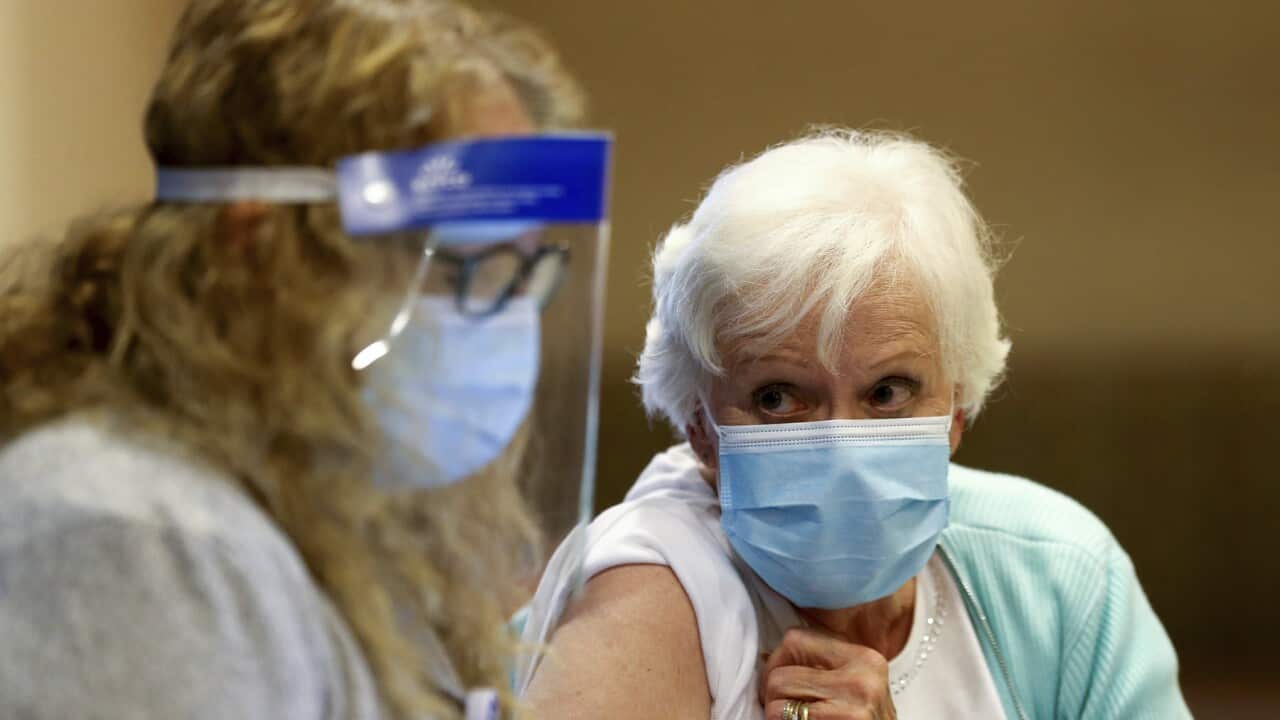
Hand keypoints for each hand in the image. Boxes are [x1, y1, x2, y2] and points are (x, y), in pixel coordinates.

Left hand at [759, 627, 896, 719]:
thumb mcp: (856, 687)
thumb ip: (821, 666)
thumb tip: (766, 657)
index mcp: (865, 658)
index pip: (795, 639)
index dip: (777, 661)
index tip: (779, 684)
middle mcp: (863, 678)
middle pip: (780, 674)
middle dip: (771, 694)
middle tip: (783, 710)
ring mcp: (854, 705)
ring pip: (776, 699)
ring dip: (775, 713)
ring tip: (793, 719)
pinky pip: (782, 718)